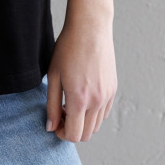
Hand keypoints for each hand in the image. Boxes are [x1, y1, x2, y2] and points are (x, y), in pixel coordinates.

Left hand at [45, 19, 116, 142]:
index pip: (74, 135)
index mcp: (79, 99)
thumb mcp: (53, 76)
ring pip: (96, 126)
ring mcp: (107, 96)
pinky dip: (93, 114)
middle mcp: (97, 101)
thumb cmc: (67, 49)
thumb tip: (50, 127)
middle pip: (86, 134)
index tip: (54, 123)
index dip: (61, 134)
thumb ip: (51, 105)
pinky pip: (104, 113)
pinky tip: (82, 98)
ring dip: (82, 122)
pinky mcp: (113, 90)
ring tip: (70, 104)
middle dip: (71, 130)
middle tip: (60, 114)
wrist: (90, 29)